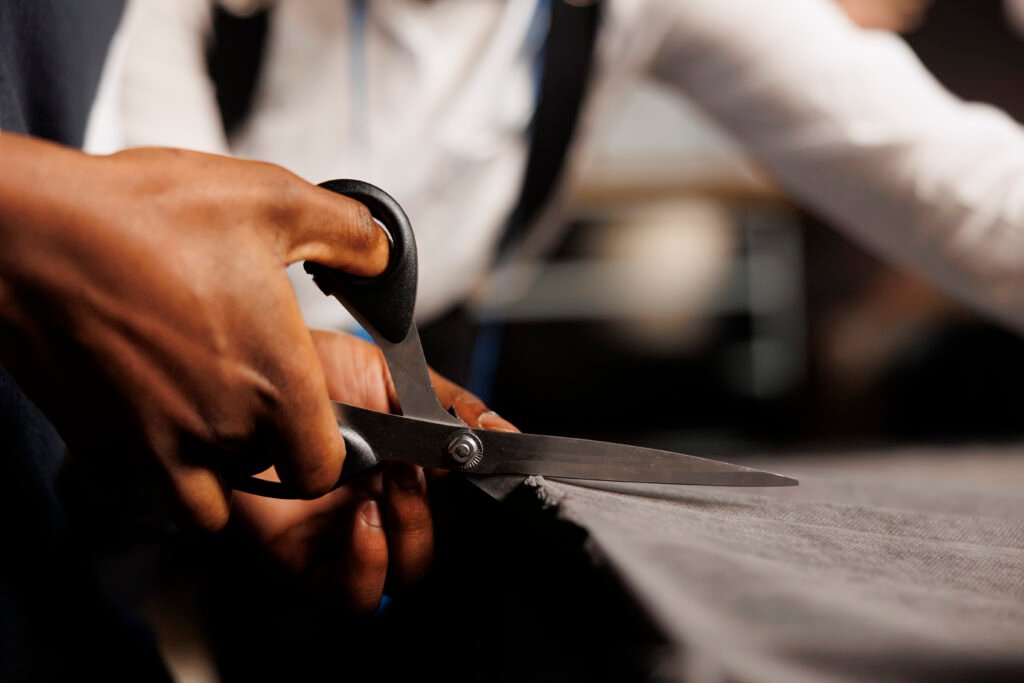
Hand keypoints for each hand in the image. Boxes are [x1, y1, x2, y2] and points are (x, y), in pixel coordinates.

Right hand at [0, 134, 387, 530]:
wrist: (27, 232)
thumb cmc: (142, 215)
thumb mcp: (273, 200)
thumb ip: (348, 235)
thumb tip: (380, 255)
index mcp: (275, 381)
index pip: (323, 468)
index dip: (327, 449)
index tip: (315, 420)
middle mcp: (220, 428)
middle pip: (265, 476)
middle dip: (267, 445)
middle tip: (250, 392)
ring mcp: (155, 447)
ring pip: (203, 498)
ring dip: (212, 470)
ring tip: (205, 409)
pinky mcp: (99, 447)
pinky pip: (141, 488)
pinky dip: (153, 469)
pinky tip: (152, 412)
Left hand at [231, 329, 515, 612]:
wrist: (236, 378)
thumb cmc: (306, 372)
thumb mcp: (389, 373)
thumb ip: (451, 406)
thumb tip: (505, 432)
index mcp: (411, 468)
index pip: (463, 505)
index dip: (477, 493)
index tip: (476, 462)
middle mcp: (384, 507)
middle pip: (441, 548)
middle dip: (438, 512)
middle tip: (417, 467)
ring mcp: (348, 538)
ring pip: (408, 577)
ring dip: (412, 535)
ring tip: (389, 487)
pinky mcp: (306, 563)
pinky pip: (356, 594)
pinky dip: (370, 564)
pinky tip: (362, 519)